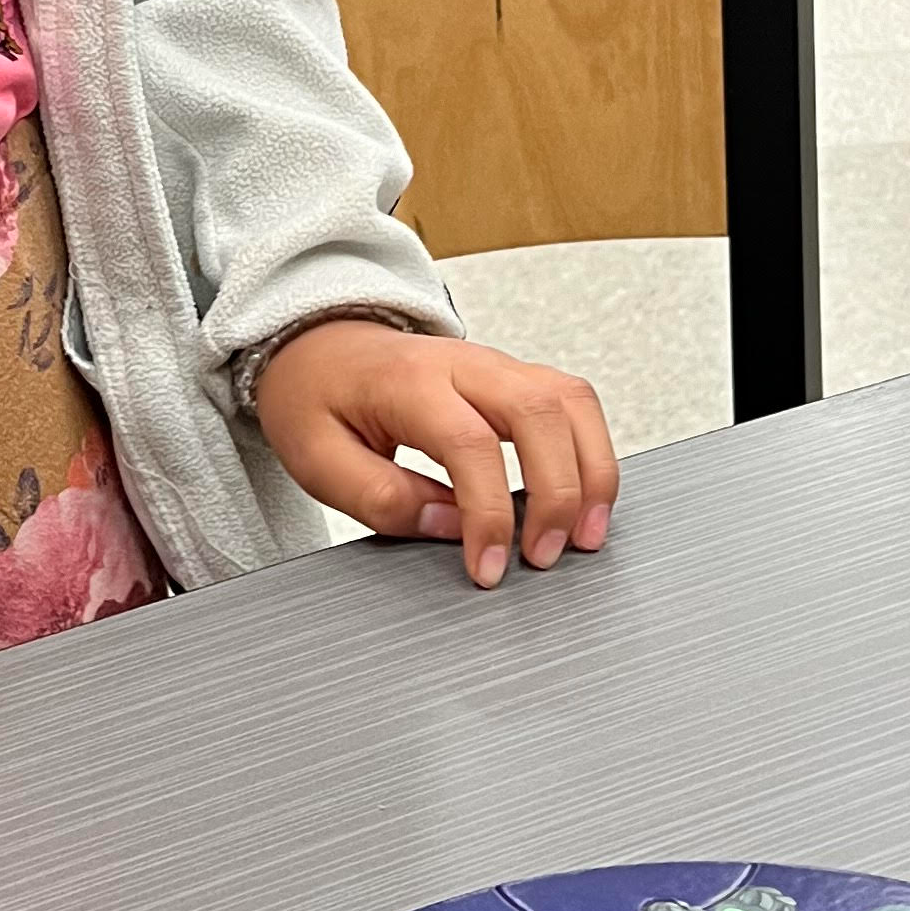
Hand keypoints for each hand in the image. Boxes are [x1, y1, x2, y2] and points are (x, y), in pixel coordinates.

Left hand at [254, 320, 618, 587]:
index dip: (487, 514)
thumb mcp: (317, 458)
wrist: (319, 343)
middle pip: (538, 411)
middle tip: (544, 557)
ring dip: (592, 469)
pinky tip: (585, 498)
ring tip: (586, 535)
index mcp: (407, 381)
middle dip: (559, 492)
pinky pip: (570, 401)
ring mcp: (493, 363)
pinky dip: (591, 449)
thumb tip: (451, 527)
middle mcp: (461, 363)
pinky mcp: (512, 376)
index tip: (487, 567)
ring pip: (569, 399)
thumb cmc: (317, 397)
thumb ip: (381, 498)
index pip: (468, 443)